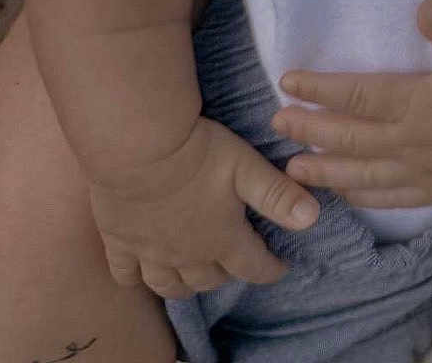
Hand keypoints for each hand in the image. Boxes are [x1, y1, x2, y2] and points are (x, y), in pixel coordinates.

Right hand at [88, 115, 321, 299]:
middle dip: (229, 273)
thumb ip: (278, 195)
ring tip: (195, 277)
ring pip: (169, 285)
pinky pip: (127, 275)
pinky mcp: (119, 242)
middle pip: (210, 279)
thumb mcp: (248, 168)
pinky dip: (137, 278)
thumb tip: (312, 219)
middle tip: (238, 261)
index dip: (270, 269)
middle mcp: (186, 255)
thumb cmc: (201, 153)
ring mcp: (150, 253)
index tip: (280, 267)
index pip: (252, 266)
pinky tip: (142, 273)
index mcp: (221, 238)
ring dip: (186, 285)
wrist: (139, 147)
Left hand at [271, 0, 431, 208]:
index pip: (356, 94)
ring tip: (294, 168)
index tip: (288, 82)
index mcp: (417, 102)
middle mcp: (409, 141)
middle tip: (277, 123)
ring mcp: (419, 171)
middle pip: (347, 137)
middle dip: (309, 129)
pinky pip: (388, 198)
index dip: (319, 88)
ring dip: (324, 170)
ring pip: (359, 174)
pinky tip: (346, 195)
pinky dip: (361, 196)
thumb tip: (425, 4)